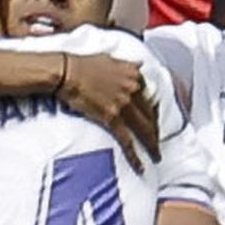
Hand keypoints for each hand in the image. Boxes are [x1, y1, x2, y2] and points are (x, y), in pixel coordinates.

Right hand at [57, 51, 158, 173]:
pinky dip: (135, 155)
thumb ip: (127, 65)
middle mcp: (133, 89)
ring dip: (152, 145)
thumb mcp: (110, 59)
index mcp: (134, 75)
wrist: (66, 72)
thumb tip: (140, 64)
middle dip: (156, 130)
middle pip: (150, 115)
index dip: (152, 112)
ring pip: (144, 129)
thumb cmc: (83, 64)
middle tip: (158, 142)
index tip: (153, 120)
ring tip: (156, 156)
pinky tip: (140, 166)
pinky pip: (127, 140)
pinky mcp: (111, 117)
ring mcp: (124, 104)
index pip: (150, 98)